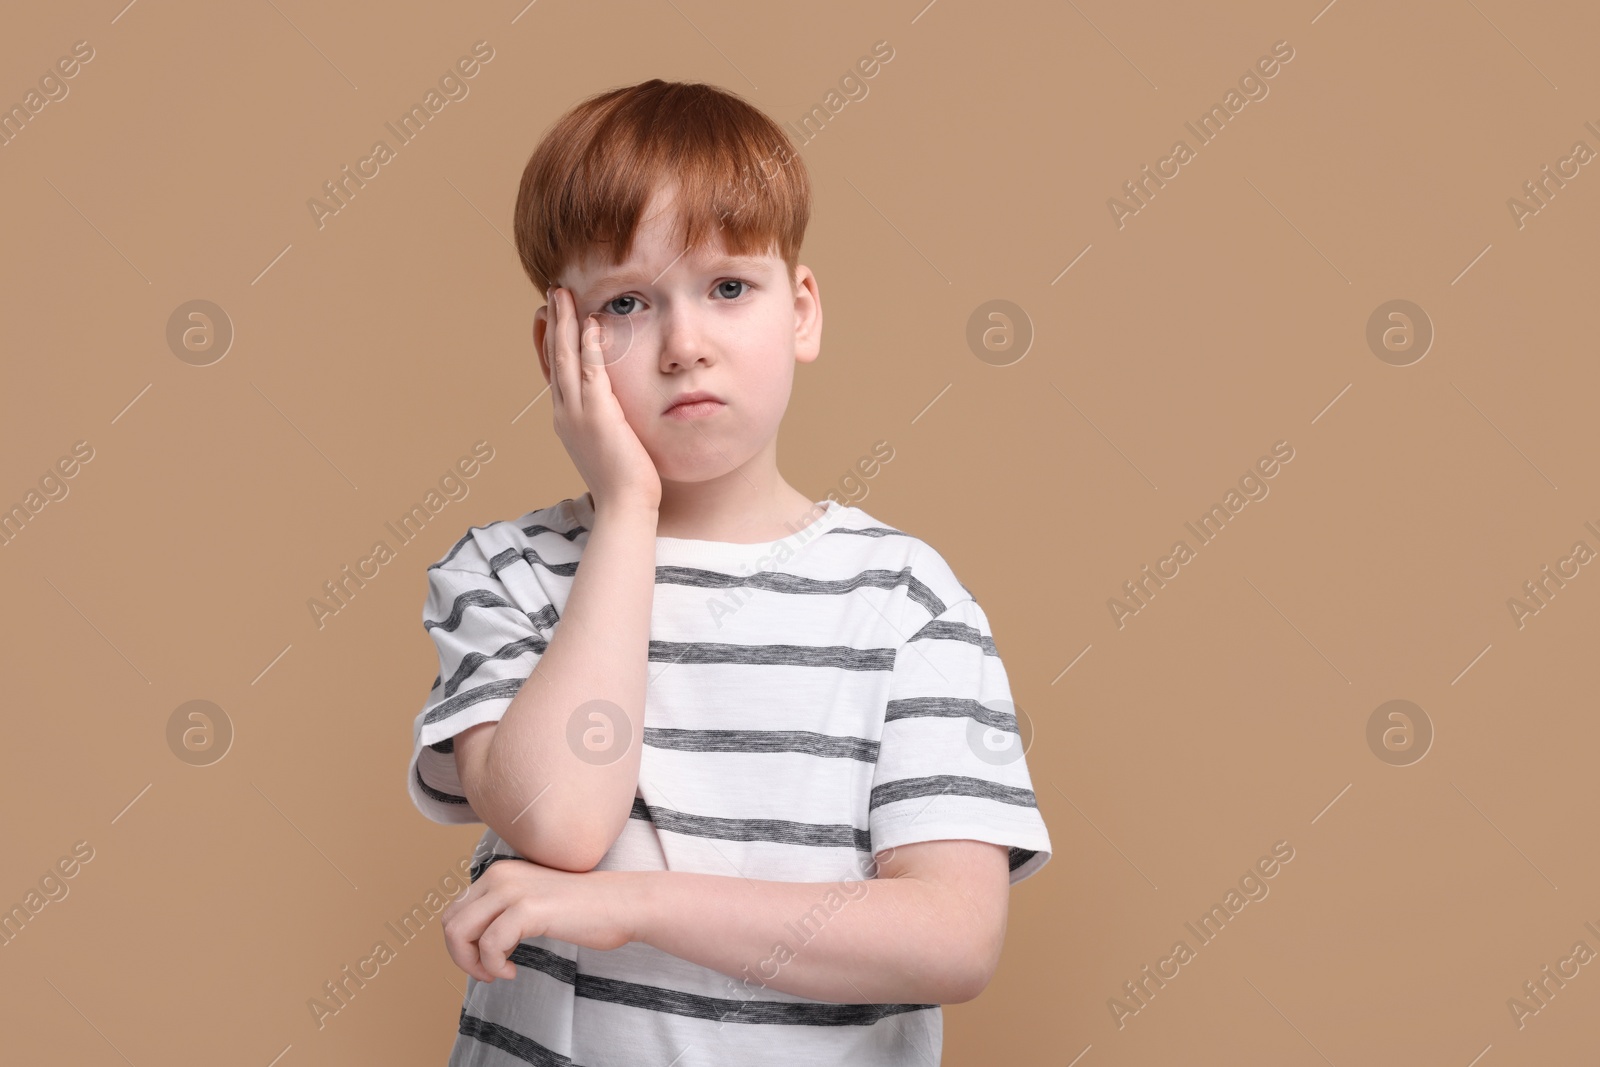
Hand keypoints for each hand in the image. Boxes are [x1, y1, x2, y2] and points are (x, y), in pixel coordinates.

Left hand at [440, 858, 635, 982]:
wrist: (622, 904)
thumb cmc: (585, 910)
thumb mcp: (534, 902)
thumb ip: (504, 912)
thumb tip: (472, 941)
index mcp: (500, 873)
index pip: (454, 912)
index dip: (463, 945)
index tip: (488, 961)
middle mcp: (500, 875)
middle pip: (450, 923)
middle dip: (461, 956)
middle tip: (488, 973)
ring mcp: (512, 890)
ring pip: (459, 933)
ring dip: (473, 964)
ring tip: (498, 973)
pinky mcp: (527, 909)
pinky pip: (489, 945)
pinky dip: (495, 967)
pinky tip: (513, 972)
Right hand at [541, 287, 661, 512]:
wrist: (624, 505)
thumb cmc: (623, 480)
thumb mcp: (606, 444)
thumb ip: (603, 420)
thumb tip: (610, 408)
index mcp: (565, 418)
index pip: (552, 370)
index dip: (547, 339)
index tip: (545, 314)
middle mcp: (564, 412)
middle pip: (553, 357)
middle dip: (552, 322)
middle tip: (551, 292)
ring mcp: (577, 413)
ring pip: (565, 358)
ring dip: (564, 323)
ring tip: (562, 294)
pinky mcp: (598, 415)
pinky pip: (592, 372)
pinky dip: (589, 345)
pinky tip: (591, 322)